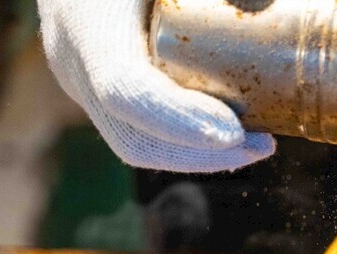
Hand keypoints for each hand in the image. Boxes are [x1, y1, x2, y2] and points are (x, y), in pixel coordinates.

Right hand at [38, 0, 274, 172]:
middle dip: (202, 153)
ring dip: (200, 155)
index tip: (236, 132)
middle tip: (262, 147)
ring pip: (136, 142)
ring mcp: (82, 77)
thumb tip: (260, 6)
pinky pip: (139, 130)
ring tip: (258, 145)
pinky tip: (235, 134)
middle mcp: (74, 57)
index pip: (126, 91)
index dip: (180, 120)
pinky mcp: (100, 85)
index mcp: (87, 19)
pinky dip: (187, 141)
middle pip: (133, 134)